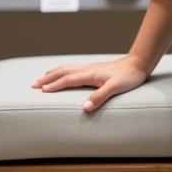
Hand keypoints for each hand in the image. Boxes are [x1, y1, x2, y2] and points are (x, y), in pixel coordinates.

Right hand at [31, 55, 149, 112]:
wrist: (139, 63)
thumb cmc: (130, 76)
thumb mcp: (116, 88)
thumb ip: (100, 96)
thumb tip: (84, 107)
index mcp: (90, 74)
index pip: (67, 80)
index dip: (54, 86)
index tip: (40, 91)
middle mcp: (88, 69)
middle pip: (62, 72)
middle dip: (47, 78)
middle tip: (32, 84)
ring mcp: (91, 68)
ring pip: (67, 69)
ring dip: (53, 73)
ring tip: (42, 77)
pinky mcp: (95, 69)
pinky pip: (74, 69)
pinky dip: (63, 71)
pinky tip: (65, 74)